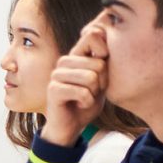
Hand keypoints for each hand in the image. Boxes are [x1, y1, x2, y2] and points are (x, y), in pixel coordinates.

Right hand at [42, 26, 108, 145]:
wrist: (70, 127)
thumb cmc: (86, 103)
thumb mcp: (101, 82)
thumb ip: (105, 63)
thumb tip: (109, 39)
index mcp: (76, 56)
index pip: (94, 35)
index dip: (105, 55)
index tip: (102, 74)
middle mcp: (64, 61)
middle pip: (99, 63)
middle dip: (102, 83)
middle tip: (92, 92)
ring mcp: (57, 74)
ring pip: (91, 78)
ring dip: (94, 94)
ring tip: (85, 98)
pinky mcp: (53, 89)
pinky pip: (83, 93)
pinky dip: (87, 103)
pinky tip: (79, 105)